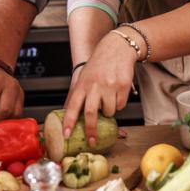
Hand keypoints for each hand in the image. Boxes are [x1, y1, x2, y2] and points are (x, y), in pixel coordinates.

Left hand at [62, 32, 137, 146]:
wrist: (116, 48)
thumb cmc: (98, 65)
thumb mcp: (84, 77)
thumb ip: (78, 95)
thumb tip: (69, 115)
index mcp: (82, 84)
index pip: (72, 106)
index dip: (69, 122)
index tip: (66, 135)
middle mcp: (94, 86)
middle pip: (91, 114)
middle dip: (91, 130)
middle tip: (92, 141)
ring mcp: (109, 86)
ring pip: (109, 111)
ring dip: (109, 111)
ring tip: (107, 99)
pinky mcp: (123, 86)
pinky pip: (121, 105)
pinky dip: (119, 103)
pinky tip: (116, 92)